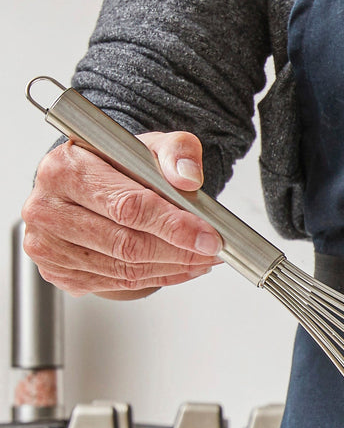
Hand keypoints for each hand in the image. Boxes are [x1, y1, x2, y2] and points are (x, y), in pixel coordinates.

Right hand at [21, 131, 222, 299]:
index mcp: (65, 170)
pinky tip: (179, 266)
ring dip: (172, 268)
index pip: (127, 206)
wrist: (89, 181)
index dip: (173, 225)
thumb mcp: (151, 144)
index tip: (208, 236)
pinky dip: (156, 277)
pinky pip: (116, 283)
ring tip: (202, 259)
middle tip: (212, 251)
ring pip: (123, 269)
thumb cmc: (116, 164)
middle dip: (179, 251)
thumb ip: (176, 152)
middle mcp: (47, 209)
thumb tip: (187, 177)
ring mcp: (47, 244)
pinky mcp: (56, 271)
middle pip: (126, 244)